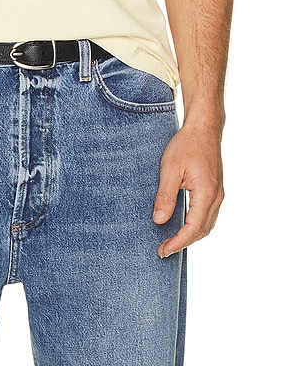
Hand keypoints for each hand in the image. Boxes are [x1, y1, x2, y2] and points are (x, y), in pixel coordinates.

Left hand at [152, 121, 223, 257]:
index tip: (163, 250)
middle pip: (202, 231)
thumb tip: (159, 221)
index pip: (193, 228)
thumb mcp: (170, 169)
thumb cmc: (186, 145)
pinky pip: (208, 215)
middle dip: (183, 243)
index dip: (178, 243)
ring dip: (191, 236)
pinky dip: (196, 225)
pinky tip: (183, 224)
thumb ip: (165, 196)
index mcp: (206, 194)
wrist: (204, 128)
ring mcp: (218, 194)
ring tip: (171, 240)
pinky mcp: (216, 190)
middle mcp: (216, 197)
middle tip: (163, 249)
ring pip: (207, 225)